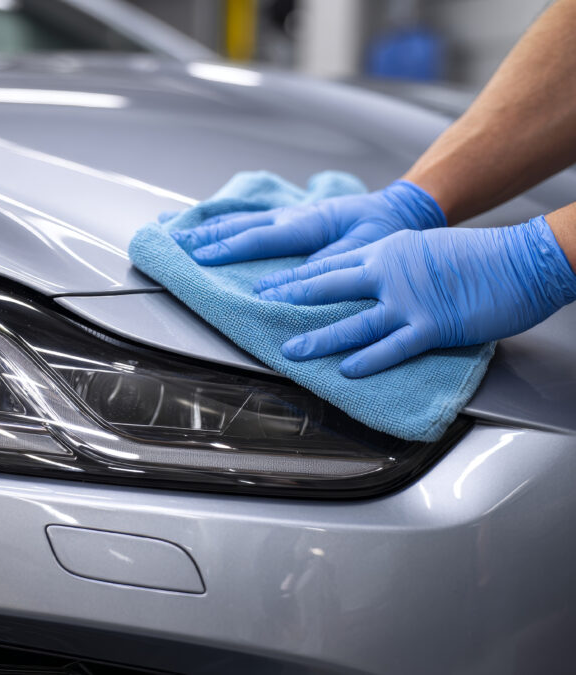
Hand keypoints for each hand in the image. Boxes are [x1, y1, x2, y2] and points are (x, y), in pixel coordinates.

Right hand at [170, 180, 444, 264]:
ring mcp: (292, 214)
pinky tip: (214, 225)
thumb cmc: (387, 230)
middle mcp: (295, 215)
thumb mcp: (366, 250)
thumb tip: (294, 280)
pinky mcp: (293, 218)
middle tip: (176, 241)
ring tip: (183, 231)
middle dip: (208, 234)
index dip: (229, 249)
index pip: (260, 237)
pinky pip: (255, 219)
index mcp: (309, 223)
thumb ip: (329, 264)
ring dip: (213, 227)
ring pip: (244, 219)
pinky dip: (230, 221)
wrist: (403, 208)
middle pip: (242, 225)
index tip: (200, 257)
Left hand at [255, 217, 575, 376]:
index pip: (329, 263)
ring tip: (290, 351)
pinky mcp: (431, 326)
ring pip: (352, 322)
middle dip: (289, 298)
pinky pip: (392, 346)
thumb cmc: (476, 254)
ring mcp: (408, 301)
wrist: (521, 258)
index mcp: (386, 250)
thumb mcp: (421, 247)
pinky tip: (346, 371)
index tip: (266, 283)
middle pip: (328, 286)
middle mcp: (389, 272)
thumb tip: (368, 280)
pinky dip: (368, 360)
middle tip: (259, 307)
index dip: (294, 275)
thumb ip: (390, 264)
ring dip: (319, 339)